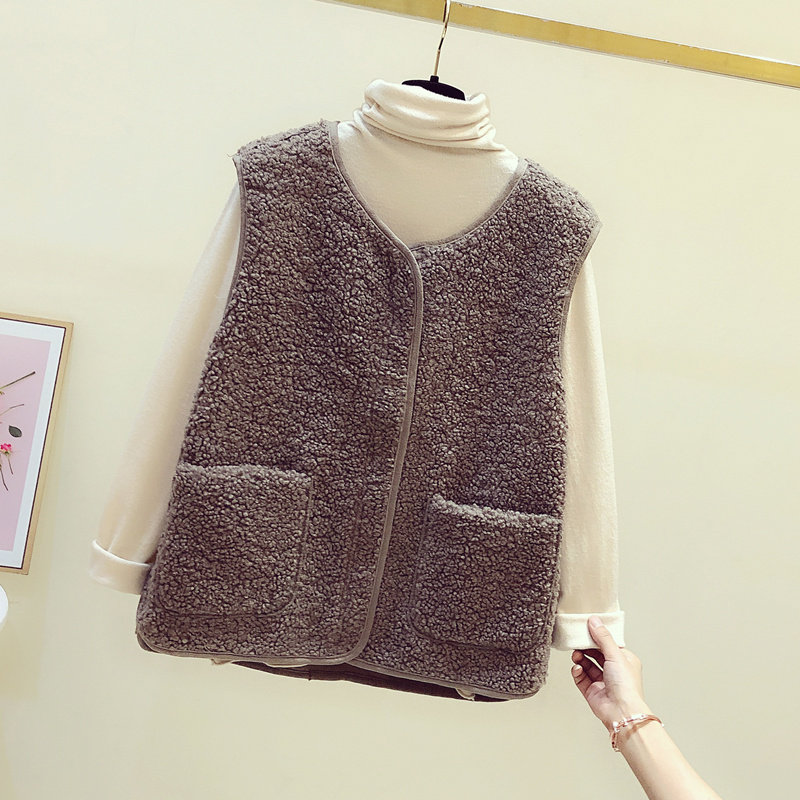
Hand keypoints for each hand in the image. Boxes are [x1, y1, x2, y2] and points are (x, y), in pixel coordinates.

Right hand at [571, 616, 649, 731]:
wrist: (621, 711)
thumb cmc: (626, 686)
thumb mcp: (615, 654)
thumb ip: (602, 637)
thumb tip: (594, 620)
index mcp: (624, 661)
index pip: (609, 644)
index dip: (597, 636)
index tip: (587, 628)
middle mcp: (614, 671)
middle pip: (596, 654)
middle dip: (586, 648)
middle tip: (578, 641)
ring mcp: (602, 682)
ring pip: (587, 665)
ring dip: (580, 658)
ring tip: (576, 655)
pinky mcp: (592, 691)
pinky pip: (581, 678)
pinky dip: (578, 672)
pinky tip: (577, 668)